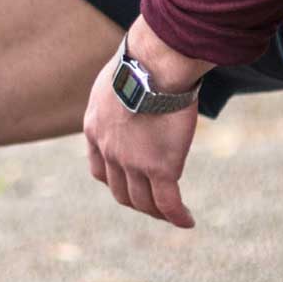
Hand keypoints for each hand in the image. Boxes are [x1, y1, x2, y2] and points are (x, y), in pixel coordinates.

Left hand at [83, 20, 204, 228]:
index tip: (128, 182)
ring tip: (172, 215)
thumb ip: (124, 89)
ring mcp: (132, 162)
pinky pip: (168, 202)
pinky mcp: (159, 167)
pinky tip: (188, 221)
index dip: (114, 180)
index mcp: (94, 129)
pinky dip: (177, 216)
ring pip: (143, 201)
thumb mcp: (119, 75)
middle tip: (154, 205)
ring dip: (157, 212)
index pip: (99, 168)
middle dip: (136, 202)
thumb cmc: (143, 59)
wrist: (153, 64)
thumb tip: (140, 78)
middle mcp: (108, 150)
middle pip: (119, 191)